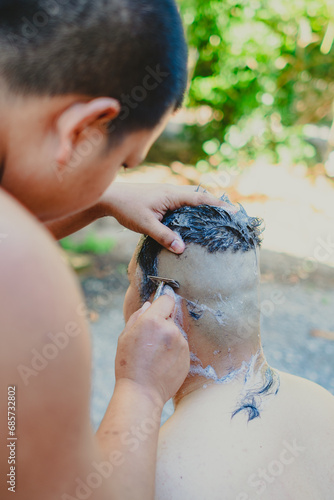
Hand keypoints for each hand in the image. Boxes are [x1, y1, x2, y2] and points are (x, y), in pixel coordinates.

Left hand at [100, 182, 236, 253]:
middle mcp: (172, 191)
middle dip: (216, 204)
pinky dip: (193, 208)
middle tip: (232, 215)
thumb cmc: (127, 208)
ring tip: (218, 218)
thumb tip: (182, 249)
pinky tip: (195, 219)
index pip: (201, 199)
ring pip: (192, 198)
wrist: (110, 197)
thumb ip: (164, 236)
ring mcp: (168, 193)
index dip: (218, 205)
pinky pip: (183, 202)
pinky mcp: (162, 198)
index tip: (234, 210)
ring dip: (205, 205)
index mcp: (172, 195)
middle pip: (200, 196)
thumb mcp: (145, 225)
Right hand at [115, 295, 189, 405]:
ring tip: (155, 357)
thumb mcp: (125, 336)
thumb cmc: (129, 365)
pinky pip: (180, 348)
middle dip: (162, 325)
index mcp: (153, 321)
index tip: (159, 308)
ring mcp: (181, 344)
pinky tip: (162, 364)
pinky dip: (173, 353)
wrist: (142, 392)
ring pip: (175, 334)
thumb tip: (149, 305)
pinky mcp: (187, 357)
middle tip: (149, 342)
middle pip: (170, 318)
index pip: (167, 299)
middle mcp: (170, 329)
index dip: (162, 303)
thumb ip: (138, 316)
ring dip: (168, 340)